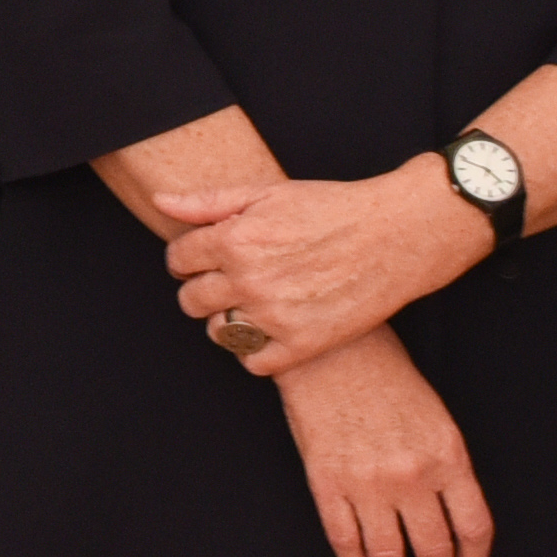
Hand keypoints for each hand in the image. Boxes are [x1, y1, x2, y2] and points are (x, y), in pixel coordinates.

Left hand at [155, 162, 479, 376]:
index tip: (207, 255)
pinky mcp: (303, 344)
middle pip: (191, 300)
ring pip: (218, 333)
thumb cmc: (331, 208)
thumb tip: (161, 202)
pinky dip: (256, 350)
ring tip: (252, 303)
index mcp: (235, 239)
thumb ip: (208, 202)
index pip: (177, 260)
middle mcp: (250, 281)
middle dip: (202, 288)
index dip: (189, 256)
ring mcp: (275, 316)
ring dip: (226, 320)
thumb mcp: (267, 193)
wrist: (396, 235)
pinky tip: (271, 328)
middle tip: (230, 280)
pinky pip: (253, 363)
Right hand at [270, 334, 492, 556]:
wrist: (330, 348)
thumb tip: (450, 518)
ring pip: (388, 555)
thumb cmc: (386, 373)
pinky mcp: (328, 484)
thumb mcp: (436, 417)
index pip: (473, 527)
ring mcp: (366, 483)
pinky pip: (346, 540)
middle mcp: (411, 477)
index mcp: (447, 457)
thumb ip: (446, 467)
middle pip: (434, 549)